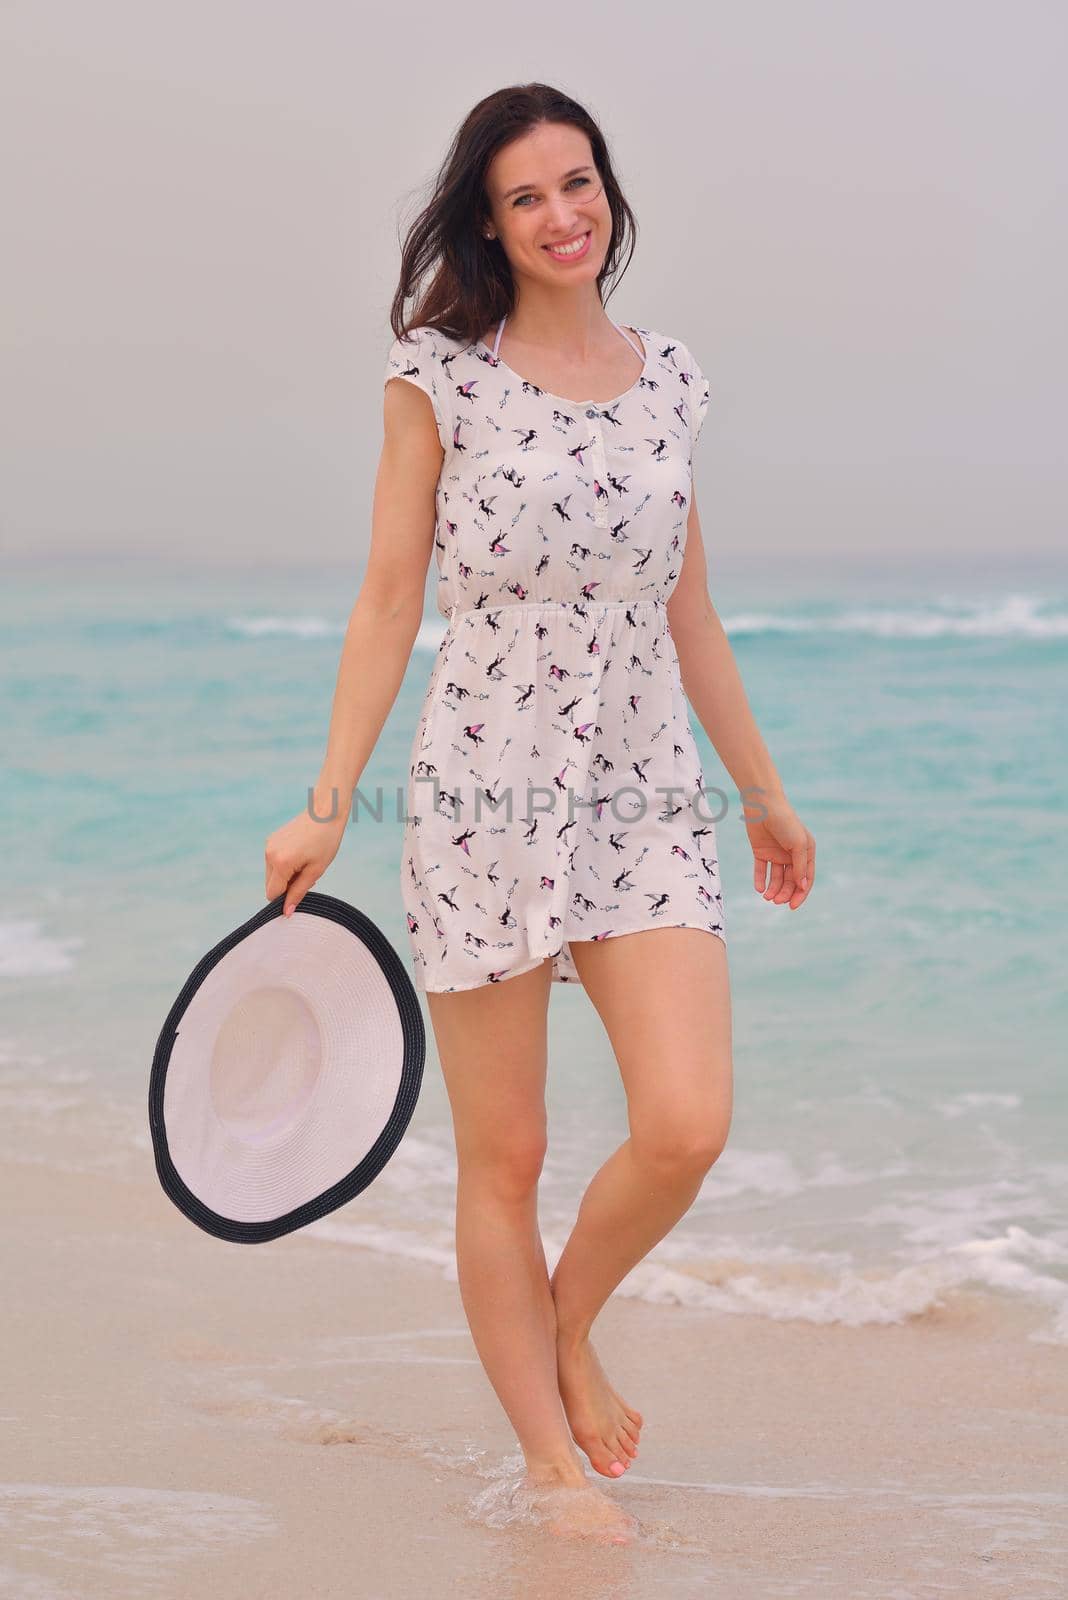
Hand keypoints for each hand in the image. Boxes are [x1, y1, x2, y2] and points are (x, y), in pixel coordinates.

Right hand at [264, 794, 347, 916]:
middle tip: (307, 875)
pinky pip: (273, 862)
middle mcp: (269, 854)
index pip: (273, 894)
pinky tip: (300, 854)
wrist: (325, 812)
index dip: (285, 899)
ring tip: (305, 863)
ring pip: (272, 874)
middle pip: (271, 885)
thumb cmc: (326, 841)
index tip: (301, 893)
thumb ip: (299, 892)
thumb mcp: (316, 870)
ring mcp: (268, 845)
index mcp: (281, 863)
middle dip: (287, 887)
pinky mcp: (271, 840)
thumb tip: (286, 912)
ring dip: (286, 876)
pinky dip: (284, 865)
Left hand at [742, 790, 814, 910]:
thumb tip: (802, 886)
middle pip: (790, 881)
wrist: (763, 805)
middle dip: (784, 893)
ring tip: (766, 896)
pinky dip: (761, 880)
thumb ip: (800, 866)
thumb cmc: (785, 822)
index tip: (792, 906)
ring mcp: (776, 854)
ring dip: (773, 889)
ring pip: (777, 878)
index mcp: (806, 853)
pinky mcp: (761, 851)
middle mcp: (792, 855)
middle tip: (775, 901)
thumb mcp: (798, 844)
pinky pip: (762, 870)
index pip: (805, 879)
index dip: (800, 894)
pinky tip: (759, 888)